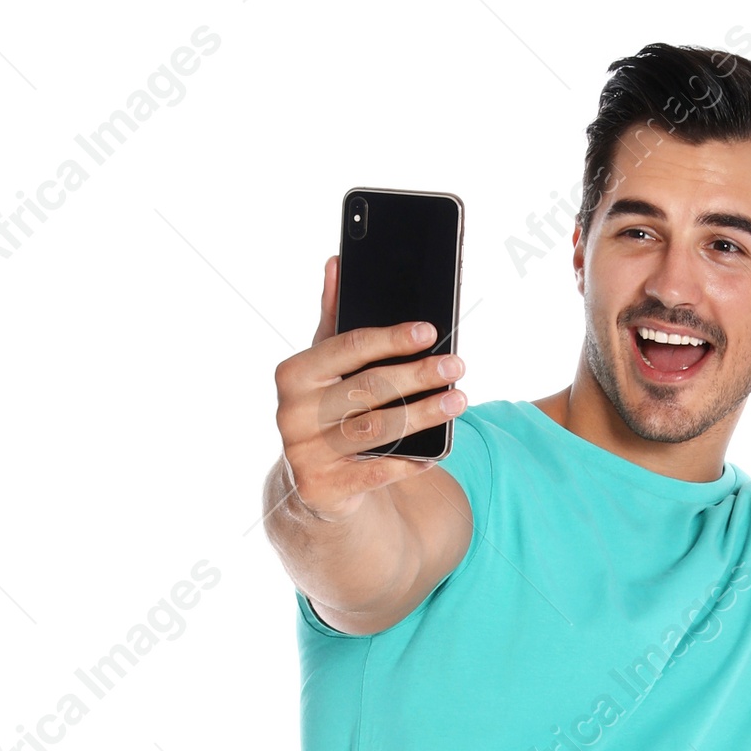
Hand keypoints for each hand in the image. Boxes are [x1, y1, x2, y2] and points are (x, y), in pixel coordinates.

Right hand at [273, 257, 465, 520]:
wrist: (310, 486)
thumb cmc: (326, 412)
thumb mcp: (325, 367)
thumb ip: (333, 319)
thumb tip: (338, 262)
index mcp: (293, 374)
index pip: (346, 348)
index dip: (390, 338)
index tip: (429, 331)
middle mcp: (292, 413)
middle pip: (367, 388)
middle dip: (418, 375)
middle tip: (457, 366)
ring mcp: (305, 453)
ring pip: (376, 429)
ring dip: (423, 415)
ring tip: (458, 401)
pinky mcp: (322, 488)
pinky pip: (377, 471)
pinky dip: (410, 461)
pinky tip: (436, 451)